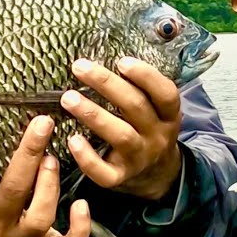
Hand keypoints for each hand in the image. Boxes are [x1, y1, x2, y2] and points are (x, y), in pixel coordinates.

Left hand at [60, 56, 184, 201]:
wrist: (157, 176)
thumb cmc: (149, 130)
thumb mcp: (157, 111)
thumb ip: (140, 90)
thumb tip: (105, 58)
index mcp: (169, 116)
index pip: (165, 93)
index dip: (145, 76)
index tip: (121, 61)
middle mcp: (157, 136)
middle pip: (135, 107)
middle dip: (106, 84)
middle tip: (80, 67)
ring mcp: (139, 158)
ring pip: (120, 135)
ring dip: (93, 114)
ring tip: (68, 98)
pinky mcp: (120, 178)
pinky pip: (104, 172)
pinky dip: (87, 157)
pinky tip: (72, 140)